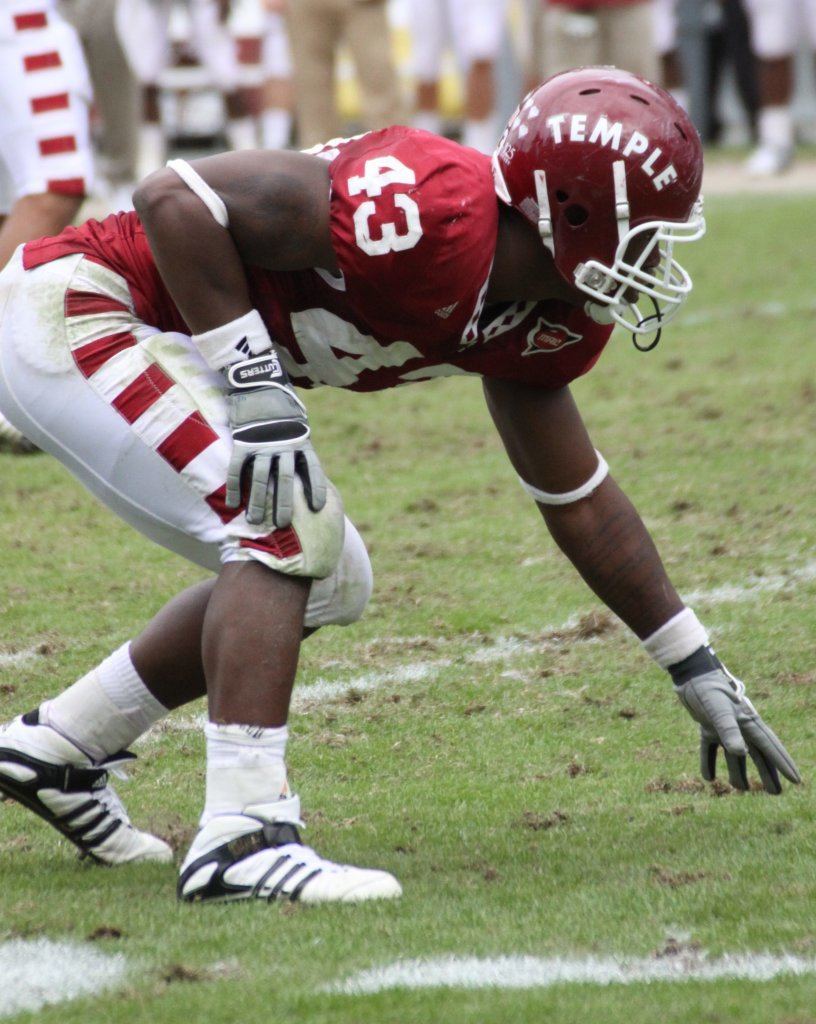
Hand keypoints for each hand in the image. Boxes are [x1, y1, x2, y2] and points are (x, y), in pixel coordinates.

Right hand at [224, 353, 326, 526]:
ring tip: (256, 522)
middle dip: (284, 503)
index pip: (313, 468)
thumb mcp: (299, 424)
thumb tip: (305, 472)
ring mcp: (261, 443)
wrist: (258, 379)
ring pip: (259, 478)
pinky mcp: (241, 441)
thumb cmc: (282, 406)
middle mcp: (283, 444)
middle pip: (285, 480)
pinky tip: (232, 504)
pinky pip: (237, 468)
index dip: (316, 489)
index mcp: (301, 440)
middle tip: (283, 525)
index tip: (318, 508)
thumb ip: (301, 447)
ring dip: (258, 502)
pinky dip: (234, 487)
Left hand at [675, 665, 800, 793]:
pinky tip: (708, 778)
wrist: (689, 673)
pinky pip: (710, 749)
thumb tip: (742, 753)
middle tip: (775, 793)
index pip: (770, 746)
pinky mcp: (706, 726)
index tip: (796, 780)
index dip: (783, 764)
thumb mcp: (718, 710)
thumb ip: (729, 730)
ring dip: (737, 772)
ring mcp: (723, 726)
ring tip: (741, 788)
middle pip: (757, 754)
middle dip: (767, 773)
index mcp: (748, 721)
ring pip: (735, 755)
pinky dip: (709, 762)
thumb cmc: (708, 689)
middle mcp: (739, 726)